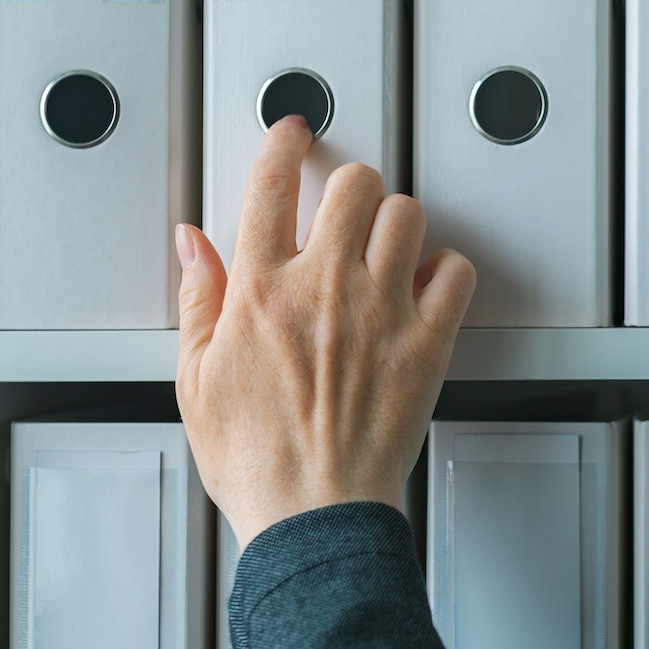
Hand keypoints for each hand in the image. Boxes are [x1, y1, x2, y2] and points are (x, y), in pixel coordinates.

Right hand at [173, 117, 477, 545]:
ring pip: (407, 215)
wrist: (312, 514)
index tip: (294, 134)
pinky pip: (456, 272)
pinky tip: (423, 287)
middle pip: (354, 184)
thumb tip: (192, 243)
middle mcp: (324, 290)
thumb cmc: (256, 460)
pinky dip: (445, 270)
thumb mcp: (195, 377)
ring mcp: (381, 313)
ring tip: (384, 248)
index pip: (272, 186)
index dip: (284, 145)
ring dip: (396, 222)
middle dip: (349, 184)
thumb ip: (199, 299)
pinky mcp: (426, 344)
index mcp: (260, 293)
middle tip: (344, 207)